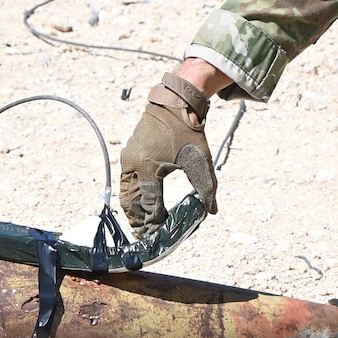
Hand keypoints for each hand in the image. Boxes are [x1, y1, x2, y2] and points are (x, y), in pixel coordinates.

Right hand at [118, 72, 218, 237]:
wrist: (174, 102)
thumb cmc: (188, 130)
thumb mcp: (200, 160)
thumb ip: (206, 187)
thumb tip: (212, 210)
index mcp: (148, 168)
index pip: (149, 204)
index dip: (154, 222)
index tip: (160, 233)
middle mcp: (133, 165)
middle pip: (131, 202)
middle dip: (139, 221)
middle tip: (147, 235)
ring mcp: (128, 158)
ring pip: (126, 193)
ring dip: (133, 209)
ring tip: (143, 224)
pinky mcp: (128, 154)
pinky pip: (126, 181)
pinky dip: (132, 195)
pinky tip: (142, 203)